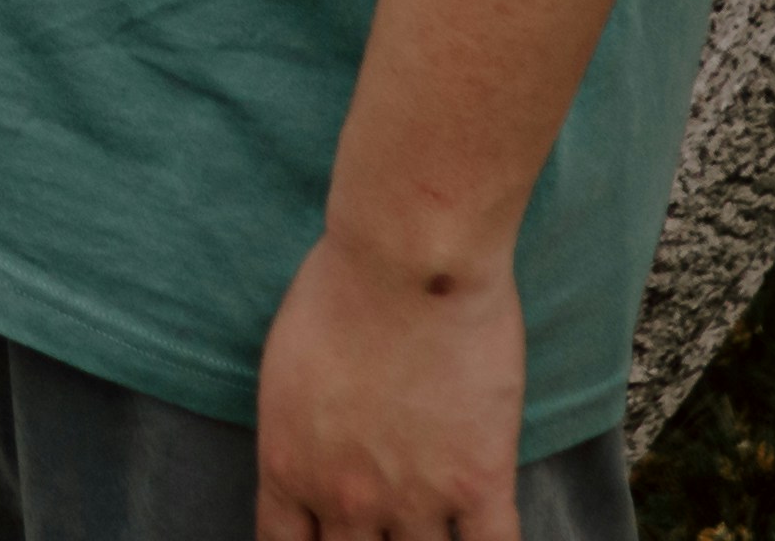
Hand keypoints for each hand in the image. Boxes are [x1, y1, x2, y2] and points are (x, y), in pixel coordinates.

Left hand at [253, 230, 526, 540]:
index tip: (325, 536)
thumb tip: (320, 449)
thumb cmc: (340, 286)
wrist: (407, 261)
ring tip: (433, 520)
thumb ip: (302, 426)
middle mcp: (346, 497)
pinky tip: (486, 536)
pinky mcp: (479, 485)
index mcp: (290, 465)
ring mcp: (414, 499)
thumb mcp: (288, 364)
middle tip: (385, 520)